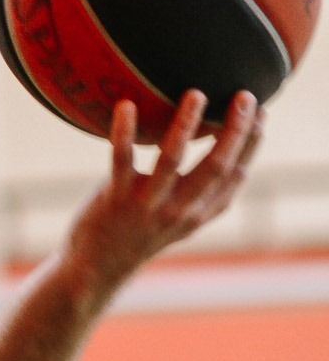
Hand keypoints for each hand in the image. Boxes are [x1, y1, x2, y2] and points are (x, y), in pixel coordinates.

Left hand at [61, 88, 263, 309]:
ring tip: (196, 94)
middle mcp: (178, 211)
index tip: (263, 112)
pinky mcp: (115, 199)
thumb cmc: (143, 229)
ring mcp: (147, 205)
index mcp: (199, 213)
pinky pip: (121, 159)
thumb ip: (204, 190)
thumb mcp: (182, 216)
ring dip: (186, 124)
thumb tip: (228, 144)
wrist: (98, 266)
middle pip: (215, 167)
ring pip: (170, 159)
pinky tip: (126, 105)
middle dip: (234, 130)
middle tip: (245, 96)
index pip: (235, 176)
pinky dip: (123, 131)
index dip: (252, 144)